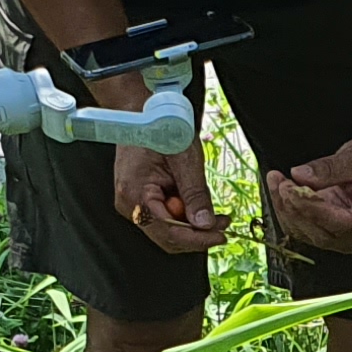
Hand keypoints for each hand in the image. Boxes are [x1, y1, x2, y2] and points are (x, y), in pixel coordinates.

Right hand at [114, 137, 229, 254]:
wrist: (141, 113)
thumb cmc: (159, 127)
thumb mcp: (185, 159)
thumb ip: (195, 194)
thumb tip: (204, 224)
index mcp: (136, 193)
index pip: (168, 231)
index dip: (196, 238)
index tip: (220, 236)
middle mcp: (129, 204)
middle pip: (166, 237)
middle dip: (197, 234)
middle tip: (222, 224)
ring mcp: (132, 204)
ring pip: (167, 230)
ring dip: (192, 225)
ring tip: (214, 213)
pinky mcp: (140, 201)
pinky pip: (164, 218)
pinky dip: (183, 215)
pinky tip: (195, 204)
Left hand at [263, 130, 351, 256]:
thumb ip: (329, 169)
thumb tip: (300, 175)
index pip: (340, 224)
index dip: (311, 209)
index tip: (290, 190)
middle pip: (322, 234)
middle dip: (295, 209)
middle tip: (280, 183)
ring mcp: (351, 240)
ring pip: (311, 234)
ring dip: (288, 211)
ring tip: (277, 182)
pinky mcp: (336, 235)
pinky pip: (308, 231)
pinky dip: (292, 213)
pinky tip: (283, 192)